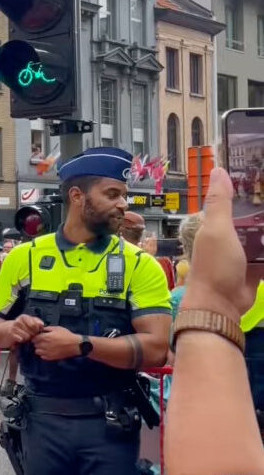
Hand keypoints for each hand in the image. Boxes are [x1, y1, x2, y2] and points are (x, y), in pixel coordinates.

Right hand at [8, 314, 44, 344]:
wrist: (8, 331)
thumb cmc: (22, 327)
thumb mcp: (30, 322)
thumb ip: (37, 322)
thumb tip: (41, 324)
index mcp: (23, 317)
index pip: (35, 325)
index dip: (37, 329)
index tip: (36, 330)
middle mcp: (18, 321)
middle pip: (31, 331)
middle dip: (32, 334)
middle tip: (30, 334)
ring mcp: (14, 327)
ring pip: (27, 336)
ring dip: (27, 338)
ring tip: (25, 336)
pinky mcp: (11, 334)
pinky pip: (21, 339)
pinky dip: (22, 340)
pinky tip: (21, 339)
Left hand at [32, 326, 81, 361]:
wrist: (75, 345)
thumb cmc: (67, 335)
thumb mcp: (57, 328)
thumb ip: (47, 328)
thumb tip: (41, 329)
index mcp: (46, 337)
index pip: (34, 338)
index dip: (36, 337)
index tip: (38, 337)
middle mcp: (45, 345)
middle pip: (35, 345)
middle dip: (37, 342)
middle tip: (42, 341)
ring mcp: (48, 352)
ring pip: (37, 351)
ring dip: (39, 349)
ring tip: (44, 346)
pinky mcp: (51, 358)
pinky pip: (42, 357)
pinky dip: (43, 354)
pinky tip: (48, 351)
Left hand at [180, 167, 254, 320]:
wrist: (221, 305)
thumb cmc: (215, 265)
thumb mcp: (217, 229)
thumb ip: (220, 202)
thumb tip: (217, 169)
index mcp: (216, 225)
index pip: (233, 201)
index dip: (247, 188)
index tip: (263, 173)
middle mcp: (229, 236)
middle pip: (252, 217)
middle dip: (262, 208)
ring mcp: (244, 253)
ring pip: (262, 234)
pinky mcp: (256, 268)